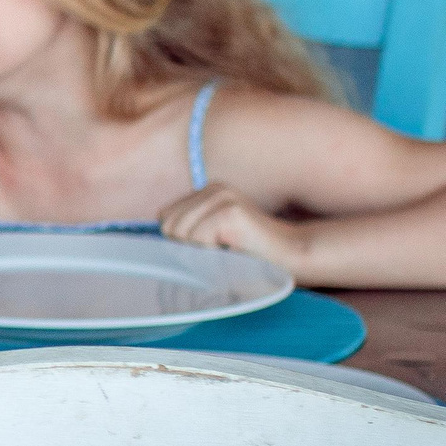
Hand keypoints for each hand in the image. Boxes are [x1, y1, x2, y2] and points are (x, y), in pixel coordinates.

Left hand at [160, 182, 311, 273]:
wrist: (291, 256)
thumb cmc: (250, 253)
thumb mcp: (212, 238)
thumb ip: (186, 233)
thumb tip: (154, 240)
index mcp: (206, 192)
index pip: (165, 219)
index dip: (180, 241)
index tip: (208, 248)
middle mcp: (213, 189)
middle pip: (168, 226)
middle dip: (188, 247)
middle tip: (220, 251)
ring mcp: (222, 197)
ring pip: (180, 233)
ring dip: (201, 251)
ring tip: (229, 250)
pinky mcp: (230, 210)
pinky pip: (197, 239)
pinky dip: (211, 253)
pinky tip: (235, 248)